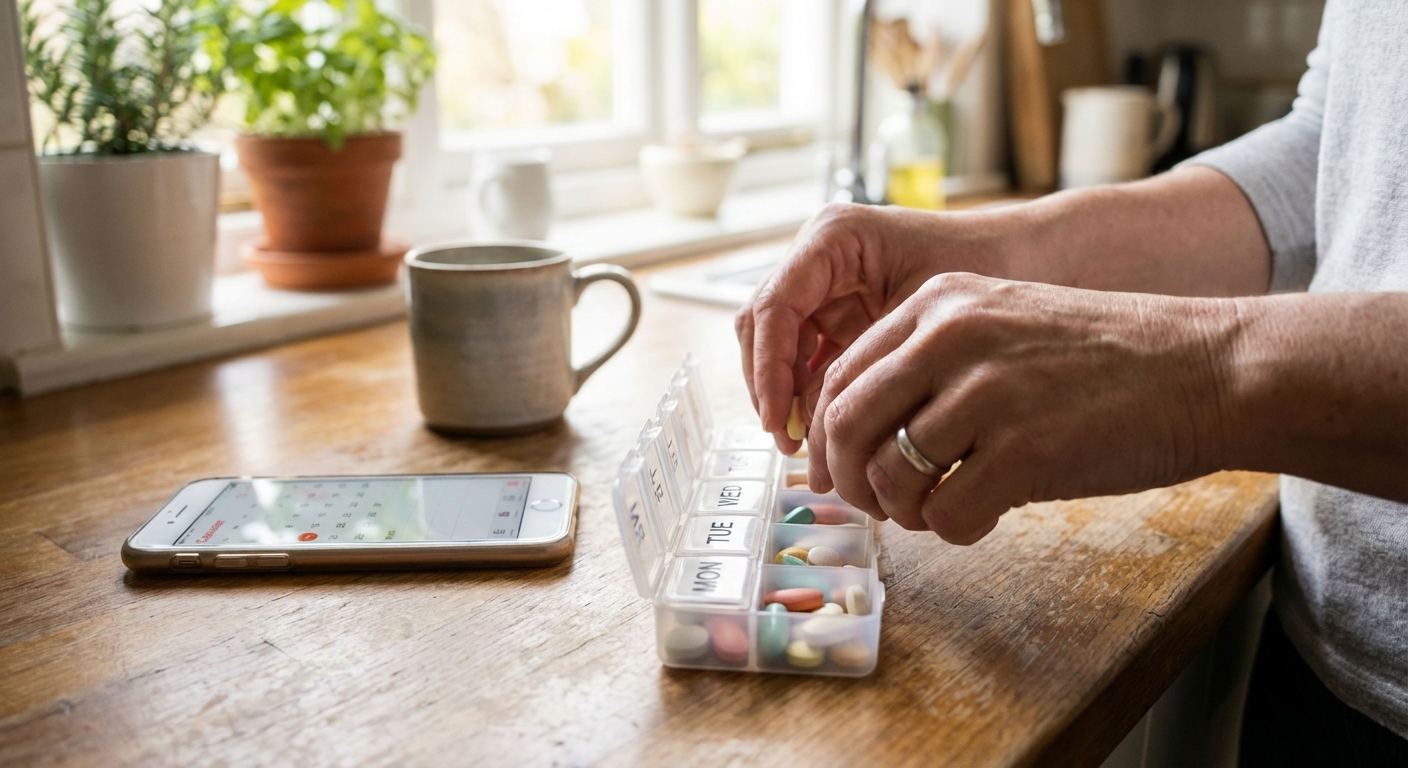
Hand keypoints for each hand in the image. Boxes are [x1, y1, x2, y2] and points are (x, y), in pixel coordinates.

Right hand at [736, 203, 1011, 453]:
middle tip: (791, 442)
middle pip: (762, 326)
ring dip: (784, 395)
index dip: (768, 368)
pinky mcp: (838, 312)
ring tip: (807, 448)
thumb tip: (817, 432)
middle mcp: (818, 255)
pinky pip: (805, 357)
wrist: (1031, 259)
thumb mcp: (923, 319)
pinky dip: (808, 394)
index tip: (779, 420)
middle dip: (769, 386)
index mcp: (834, 237)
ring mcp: (825, 284)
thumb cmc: (989, 272)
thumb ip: (867, 366)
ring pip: (775, 346)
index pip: (774, 306)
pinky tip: (828, 433)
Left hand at [808, 272, 1235, 543]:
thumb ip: (929, 366)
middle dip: (847, 480)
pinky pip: (945, 514)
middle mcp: (950, 336)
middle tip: (875, 505)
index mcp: (937, 302)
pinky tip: (984, 518)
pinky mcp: (1024, 449)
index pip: (839, 376)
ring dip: (903, 511)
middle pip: (844, 424)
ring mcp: (986, 390)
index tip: (839, 471)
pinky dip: (953, 531)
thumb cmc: (1106, 361)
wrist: (1208, 369)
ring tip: (939, 509)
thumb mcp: (1002, 326)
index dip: (826, 437)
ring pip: (888, 475)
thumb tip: (858, 439)